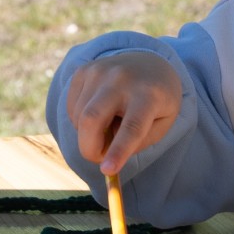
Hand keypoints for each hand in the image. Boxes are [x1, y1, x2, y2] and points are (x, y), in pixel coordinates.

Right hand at [63, 51, 180, 173]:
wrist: (149, 62)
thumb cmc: (157, 101)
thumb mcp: (161, 124)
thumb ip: (137, 142)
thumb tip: (104, 155)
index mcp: (149, 94)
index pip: (132, 127)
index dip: (118, 150)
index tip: (107, 171)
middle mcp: (121, 79)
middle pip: (92, 119)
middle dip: (89, 148)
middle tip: (98, 158)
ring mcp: (99, 71)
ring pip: (79, 117)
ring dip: (89, 134)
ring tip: (109, 126)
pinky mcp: (83, 71)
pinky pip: (72, 107)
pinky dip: (80, 121)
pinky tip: (99, 113)